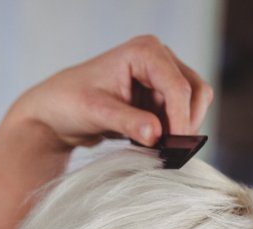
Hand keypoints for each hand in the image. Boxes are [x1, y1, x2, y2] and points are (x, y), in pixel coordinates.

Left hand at [9, 35, 212, 149]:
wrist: (57, 113)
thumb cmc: (70, 103)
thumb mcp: (96, 112)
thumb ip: (127, 121)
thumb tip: (156, 134)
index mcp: (144, 51)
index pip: (177, 85)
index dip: (180, 118)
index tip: (175, 147)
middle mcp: (159, 59)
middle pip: (195, 92)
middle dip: (185, 123)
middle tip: (168, 152)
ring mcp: (162, 78)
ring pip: (192, 106)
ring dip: (179, 130)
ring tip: (155, 150)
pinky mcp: (160, 99)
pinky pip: (179, 118)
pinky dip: (171, 134)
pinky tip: (150, 146)